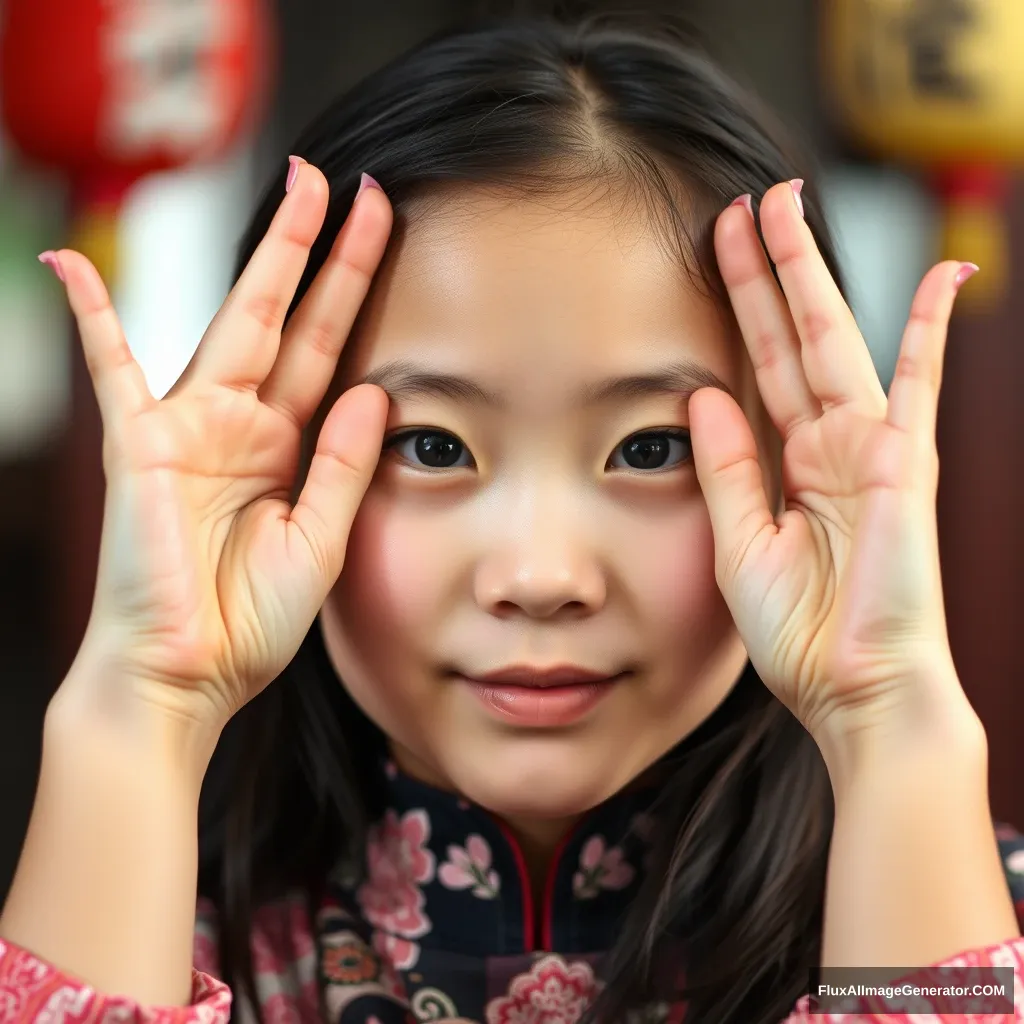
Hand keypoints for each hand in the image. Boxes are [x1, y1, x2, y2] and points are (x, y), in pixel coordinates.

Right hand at [47, 161, 392, 731]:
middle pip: (292, 318)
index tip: (385, 235)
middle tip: (352, 186)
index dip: (357, 294)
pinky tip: (74, 263)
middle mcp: (242, 424)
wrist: (188, 675)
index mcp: (286, 447)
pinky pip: (113, 370)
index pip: (331, 351)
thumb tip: (375, 387)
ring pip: (235, 321)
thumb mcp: (320, 540)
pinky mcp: (142, 447)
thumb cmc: (247, 621)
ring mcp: (191, 428)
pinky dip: (93, 318)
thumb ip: (345, 464)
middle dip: (324, 252)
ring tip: (299, 190)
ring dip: (267, 257)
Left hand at [690, 180, 975, 750]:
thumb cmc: (800, 631)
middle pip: (791, 337)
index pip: (757, 367)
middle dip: (768, 270)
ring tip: (788, 207)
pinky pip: (923, 386)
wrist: (853, 690)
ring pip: (837, 340)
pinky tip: (945, 274)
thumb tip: (704, 396)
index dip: (737, 310)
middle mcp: (830, 444)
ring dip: (813, 275)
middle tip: (745, 203)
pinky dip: (933, 331)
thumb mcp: (739, 540)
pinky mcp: (908, 465)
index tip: (713, 252)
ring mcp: (871, 448)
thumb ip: (726, 466)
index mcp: (789, 464)